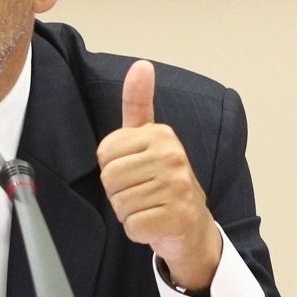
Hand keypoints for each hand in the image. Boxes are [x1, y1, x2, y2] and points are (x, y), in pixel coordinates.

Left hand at [97, 60, 221, 290]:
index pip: (105, 153)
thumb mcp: (149, 138)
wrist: (192, 225)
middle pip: (110, 178)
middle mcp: (173, 156)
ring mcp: (178, 188)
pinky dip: (137, 230)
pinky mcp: (178, 217)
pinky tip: (154, 223)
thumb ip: (138, 103)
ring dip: (128, 212)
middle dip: (118, 192)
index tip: (134, 171)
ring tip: (149, 206)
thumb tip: (141, 65)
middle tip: (141, 192)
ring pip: (120, 203)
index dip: (112, 167)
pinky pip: (133, 225)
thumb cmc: (163, 180)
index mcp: (161, 134)